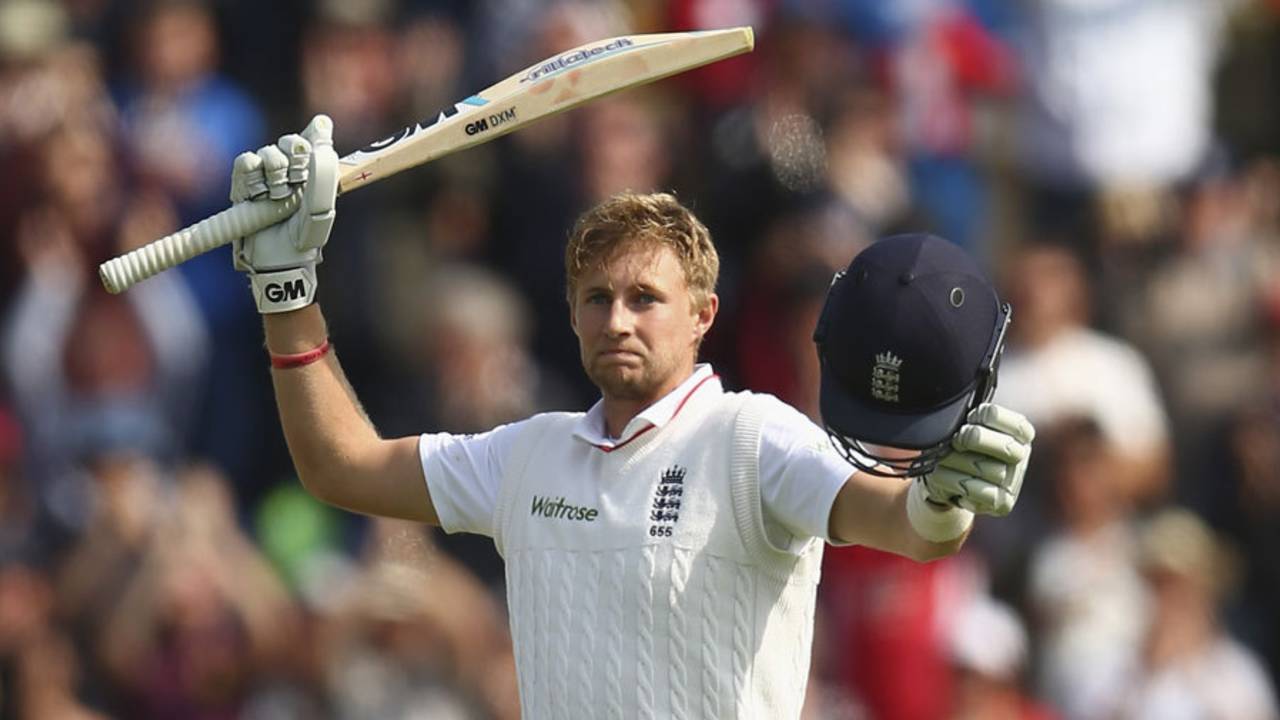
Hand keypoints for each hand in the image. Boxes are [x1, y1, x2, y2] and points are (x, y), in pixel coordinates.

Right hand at [231, 115, 337, 312]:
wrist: (279, 258)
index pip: (315, 136)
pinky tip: (258, 196)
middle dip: (295, 163)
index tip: (319, 136)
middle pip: (291, 141)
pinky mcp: (244, 181)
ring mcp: (267, 174)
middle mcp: (292, 168)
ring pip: (268, 152)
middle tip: (296, 187)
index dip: (316, 135)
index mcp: (315, 171)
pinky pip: (245, 161)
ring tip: (277, 200)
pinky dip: (252, 177)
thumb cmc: (305, 236)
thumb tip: (322, 127)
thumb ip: (324, 169)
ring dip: (274, 177)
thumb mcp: (321, 204)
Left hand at [920, 403, 1034, 515]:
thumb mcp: (967, 424)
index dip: (988, 417)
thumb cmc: (960, 447)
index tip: (971, 417)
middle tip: (956, 440)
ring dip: (955, 461)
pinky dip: (952, 480)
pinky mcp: (1002, 503)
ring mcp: (1014, 482)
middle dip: (974, 439)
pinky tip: (940, 475)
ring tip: (941, 458)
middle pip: (1005, 447)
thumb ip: (972, 416)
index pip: (1015, 422)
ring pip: (985, 469)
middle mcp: (1022, 457)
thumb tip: (963, 402)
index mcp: (1021, 434)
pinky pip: (976, 490)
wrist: (948, 481)